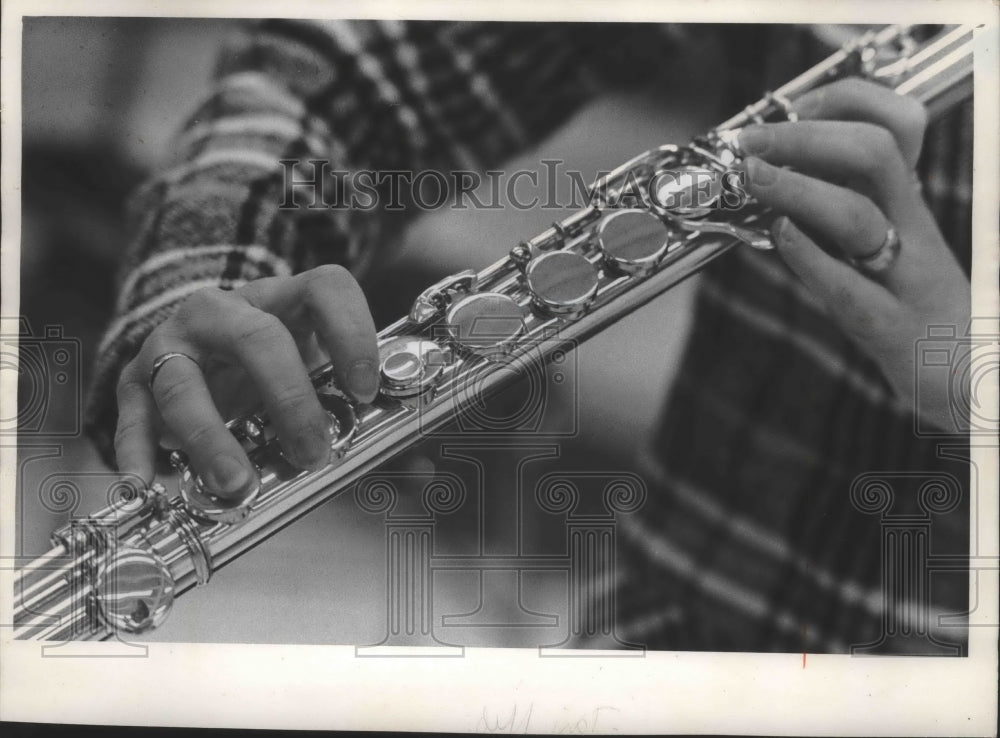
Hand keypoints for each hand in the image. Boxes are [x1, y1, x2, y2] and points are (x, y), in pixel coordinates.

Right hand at [114, 264, 380, 494]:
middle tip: (313, 455)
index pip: (325, 289)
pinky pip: (134, 415)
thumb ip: (332, 391)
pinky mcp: (136, 377)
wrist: (200, 348)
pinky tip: (145, 483)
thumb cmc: (271, 362)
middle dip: (290, 402)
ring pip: (185, 383)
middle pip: (257, 339)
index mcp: (282, 298)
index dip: (352, 335)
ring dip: (211, 439)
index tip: (365, 392)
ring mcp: (174, 341)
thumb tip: (362, 446)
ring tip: (237, 485)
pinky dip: (137, 452)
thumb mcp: (307, 362)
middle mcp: (224, 311)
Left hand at [738, 78, 970, 429]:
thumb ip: (841, 209)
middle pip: (874, 155)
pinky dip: (811, 258)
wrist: (972, 380)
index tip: (792, 106)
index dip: (847, 99)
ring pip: (860, 216)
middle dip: (806, 137)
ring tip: (753, 177)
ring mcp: (908, 280)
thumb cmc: (910, 307)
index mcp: (910, 205)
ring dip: (798, 189)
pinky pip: (852, 290)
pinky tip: (780, 236)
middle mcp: (914, 231)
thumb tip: (779, 173)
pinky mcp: (895, 332)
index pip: (899, 123)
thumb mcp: (883, 245)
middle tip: (752, 142)